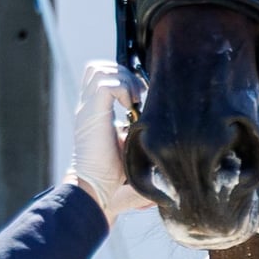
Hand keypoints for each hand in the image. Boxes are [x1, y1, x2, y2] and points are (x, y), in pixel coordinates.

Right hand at [67, 61, 152, 223]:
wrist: (96, 191)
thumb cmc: (116, 176)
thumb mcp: (132, 146)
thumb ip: (143, 135)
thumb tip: (171, 139)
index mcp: (96, 113)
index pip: (103, 76)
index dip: (124, 77)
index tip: (144, 94)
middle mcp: (89, 108)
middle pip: (99, 67)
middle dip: (123, 73)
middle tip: (140, 94)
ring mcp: (88, 110)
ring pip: (99, 69)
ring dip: (123, 78)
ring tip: (135, 100)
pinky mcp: (91, 115)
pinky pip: (106, 84)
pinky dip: (122, 89)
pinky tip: (131, 107)